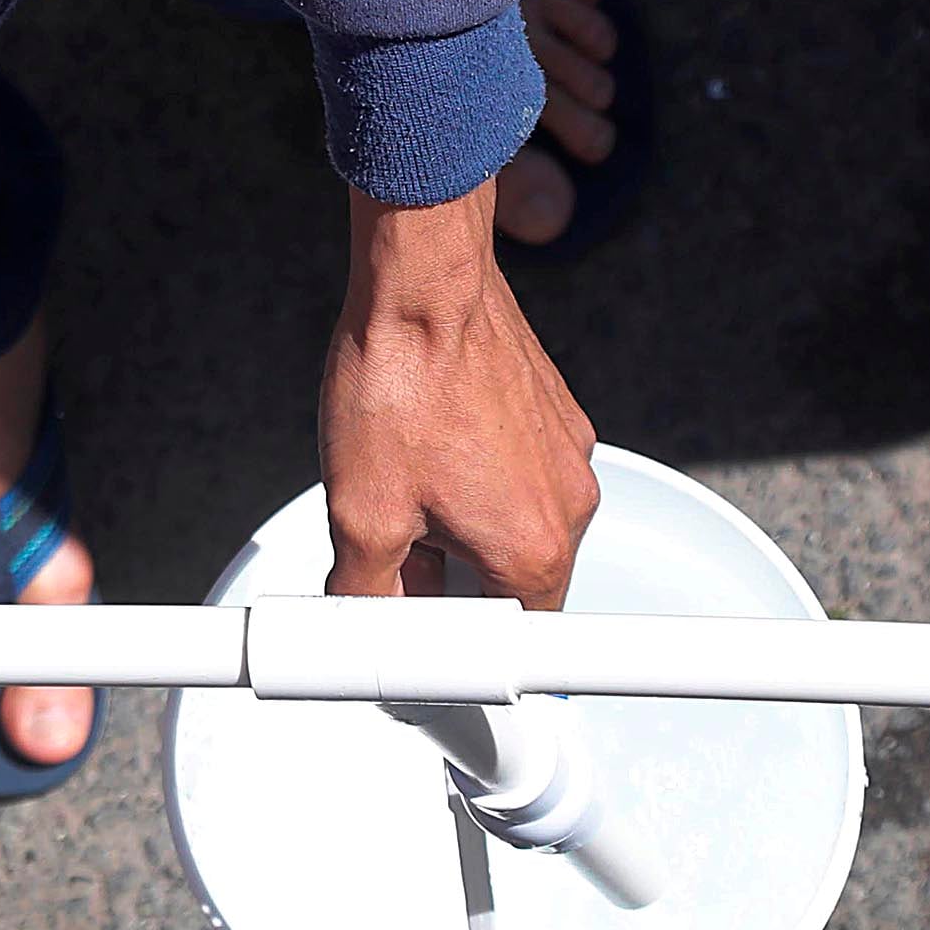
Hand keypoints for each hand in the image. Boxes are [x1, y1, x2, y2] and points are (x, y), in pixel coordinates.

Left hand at [319, 179, 598, 606]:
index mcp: (533, 547)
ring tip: (400, 476)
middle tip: (391, 542)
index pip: (513, 640)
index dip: (456, 645)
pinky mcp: (554, 411)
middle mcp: (569, 503)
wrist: (420, 284)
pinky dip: (475, 470)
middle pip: (512, 580)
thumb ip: (365, 591)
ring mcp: (568, 451)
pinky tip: (423, 440)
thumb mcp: (360, 513)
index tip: (419, 630)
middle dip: (450, 576)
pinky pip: (518, 467)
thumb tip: (362, 627)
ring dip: (459, 519)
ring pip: (513, 519)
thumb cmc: (399, 386)